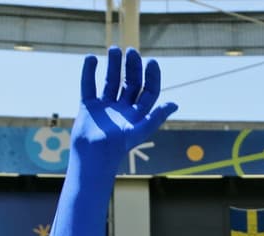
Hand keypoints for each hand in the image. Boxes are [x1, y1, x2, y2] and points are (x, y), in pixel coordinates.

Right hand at [73, 48, 178, 173]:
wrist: (93, 157)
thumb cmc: (118, 147)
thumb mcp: (140, 130)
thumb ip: (156, 116)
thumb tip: (175, 104)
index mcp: (137, 115)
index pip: (148, 91)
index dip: (152, 77)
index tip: (151, 61)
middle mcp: (123, 109)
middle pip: (130, 83)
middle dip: (132, 67)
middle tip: (131, 51)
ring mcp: (105, 107)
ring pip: (111, 81)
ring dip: (113, 65)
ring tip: (114, 49)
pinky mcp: (89, 106)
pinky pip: (89, 85)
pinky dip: (89, 72)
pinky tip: (91, 58)